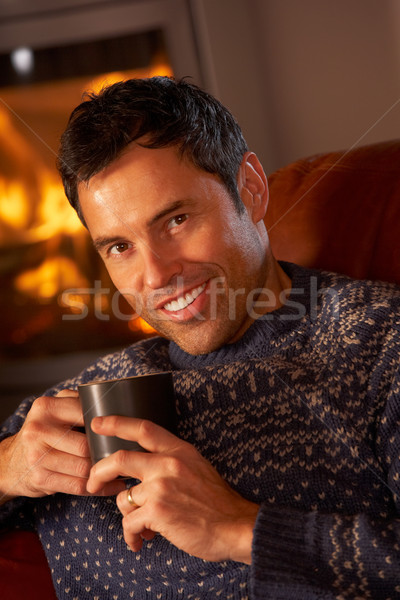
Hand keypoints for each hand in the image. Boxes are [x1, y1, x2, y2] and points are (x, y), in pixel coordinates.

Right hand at [0, 390, 124, 502]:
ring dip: (105, 471)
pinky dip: (98, 488)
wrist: (11, 462)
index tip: (122, 431)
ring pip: (83, 467)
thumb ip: (77, 403)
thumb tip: (112, 407)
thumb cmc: (43, 434)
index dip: (106, 425)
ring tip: (122, 470)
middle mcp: (38, 430)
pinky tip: (111, 485)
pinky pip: (77, 486)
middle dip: (106, 451)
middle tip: (124, 453)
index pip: (86, 414)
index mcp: (46, 407)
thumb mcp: (53, 411)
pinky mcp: (40, 478)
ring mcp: (37, 456)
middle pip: (86, 445)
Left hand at [86, 416, 259, 563]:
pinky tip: (142, 541)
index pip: (143, 428)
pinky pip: (129, 523)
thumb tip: (140, 470)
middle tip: (93, 483)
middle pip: (119, 458)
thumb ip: (170, 461)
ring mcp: (162, 487)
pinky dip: (132, 535)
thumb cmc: (216, 501)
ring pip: (123, 498)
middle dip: (98, 472)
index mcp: (178, 450)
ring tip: (141, 527)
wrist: (235, 526)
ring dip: (127, 516)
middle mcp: (168, 464)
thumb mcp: (196, 466)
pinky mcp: (158, 512)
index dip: (117, 423)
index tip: (97, 423)